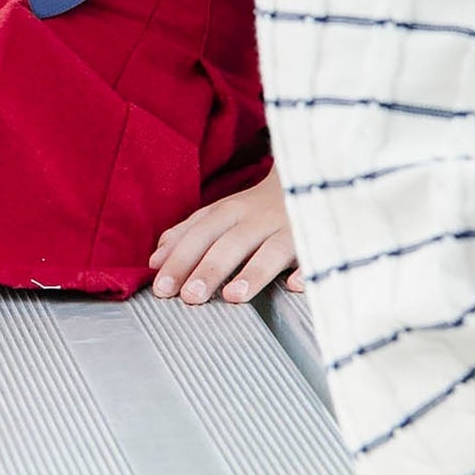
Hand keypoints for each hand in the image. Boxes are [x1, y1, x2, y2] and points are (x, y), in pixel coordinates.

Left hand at [148, 165, 304, 305]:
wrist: (310, 177)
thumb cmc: (258, 206)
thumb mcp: (222, 212)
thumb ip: (188, 233)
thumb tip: (155, 261)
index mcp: (232, 210)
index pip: (201, 233)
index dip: (180, 258)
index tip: (161, 286)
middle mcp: (258, 218)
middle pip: (231, 242)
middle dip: (209, 268)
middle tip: (190, 297)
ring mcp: (290, 229)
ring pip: (271, 250)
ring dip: (253, 271)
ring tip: (234, 295)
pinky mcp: (319, 241)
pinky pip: (315, 256)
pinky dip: (307, 270)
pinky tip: (296, 285)